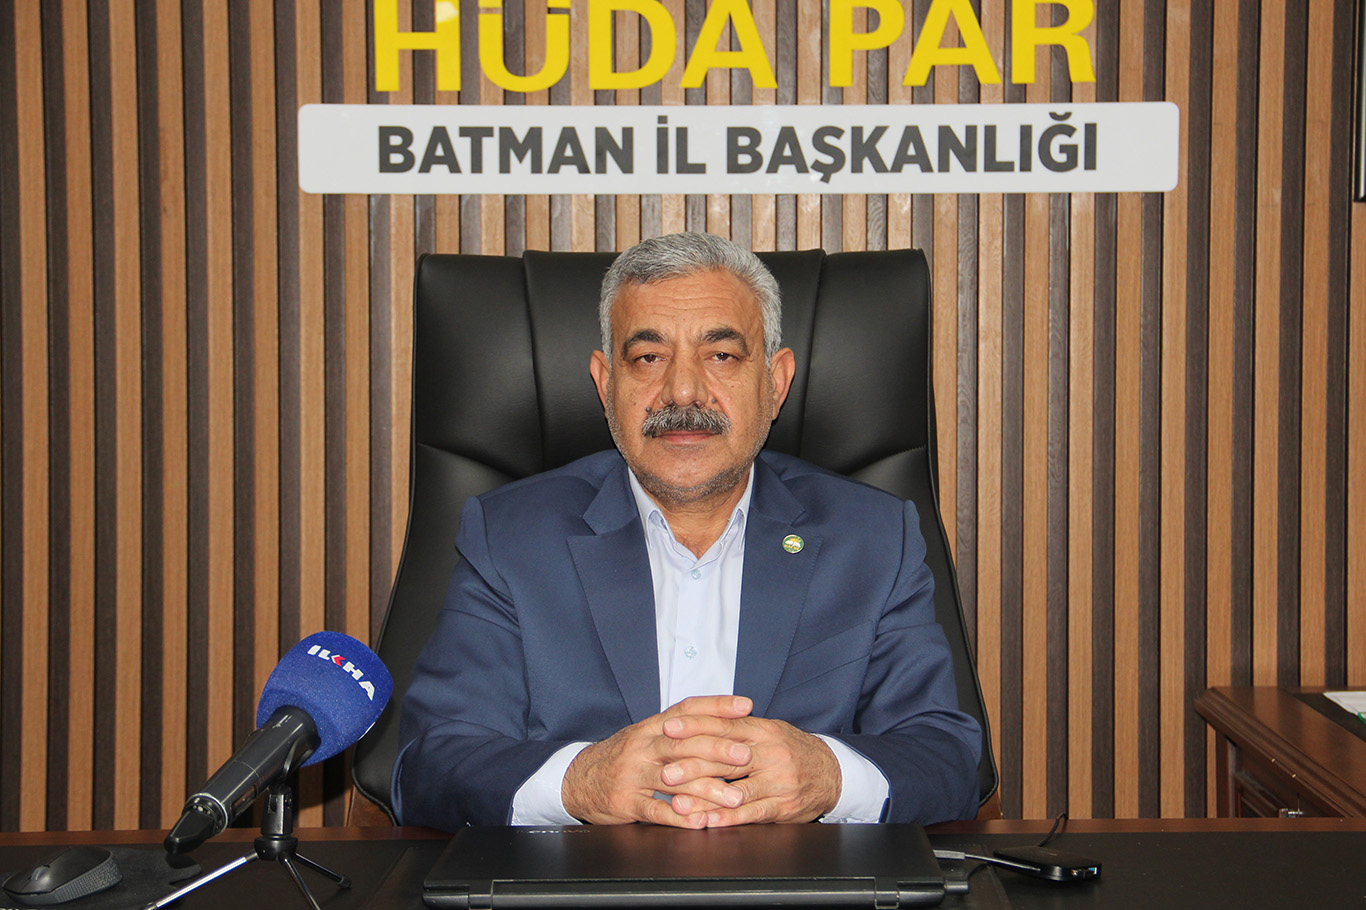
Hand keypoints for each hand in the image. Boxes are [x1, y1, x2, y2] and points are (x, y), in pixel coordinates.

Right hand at [562, 695, 755, 825]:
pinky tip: (701, 821)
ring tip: (734, 797)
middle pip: (683, 743)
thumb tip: (724, 721)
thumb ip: (679, 729)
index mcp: (650, 726)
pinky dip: (680, 817)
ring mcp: (633, 774)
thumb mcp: (646, 736)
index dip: (717, 705)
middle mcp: (643, 746)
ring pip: (674, 779)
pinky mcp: (626, 802)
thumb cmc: (623, 757)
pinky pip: (656, 811)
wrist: (578, 779)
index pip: (687, 709)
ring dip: (707, 789)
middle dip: (718, 749)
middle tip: (746, 755)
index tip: (746, 706)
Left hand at [660, 714, 841, 824]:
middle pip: (726, 757)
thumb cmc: (792, 750)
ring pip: (736, 789)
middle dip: (692, 765)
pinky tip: (709, 822)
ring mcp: (778, 781)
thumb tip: (696, 719)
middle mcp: (770, 753)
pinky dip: (728, 819)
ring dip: (705, 799)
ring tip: (678, 804)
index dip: (695, 727)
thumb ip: (737, 727)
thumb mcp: (769, 731)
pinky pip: (752, 813)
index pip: (724, 725)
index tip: (668, 728)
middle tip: (664, 771)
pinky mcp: (783, 806)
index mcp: (763, 730)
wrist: (832, 773)